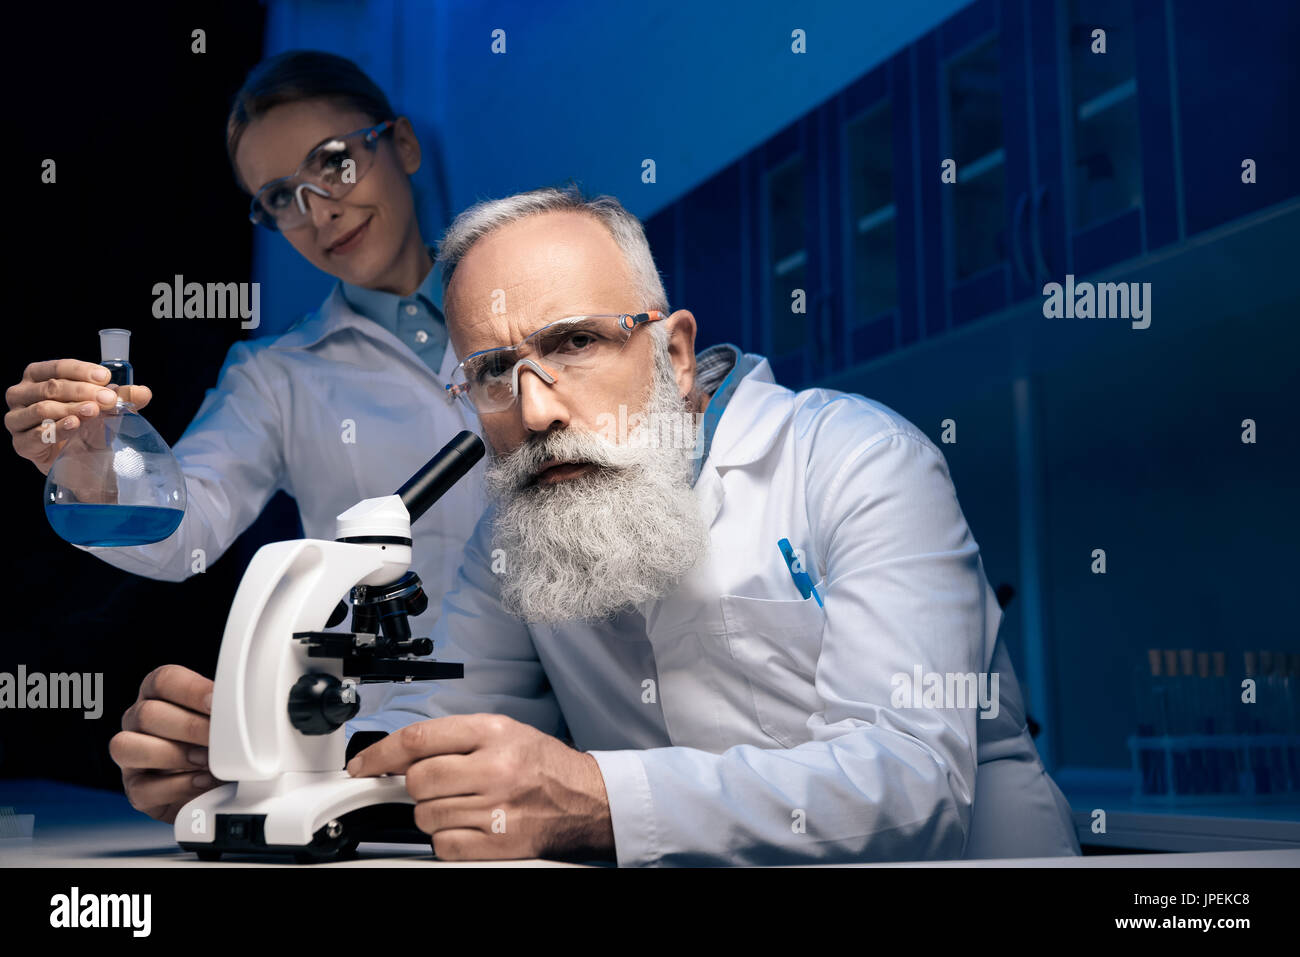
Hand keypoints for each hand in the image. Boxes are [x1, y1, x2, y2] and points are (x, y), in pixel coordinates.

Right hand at [5, 359, 152, 474]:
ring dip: (71, 408)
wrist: (84, 462)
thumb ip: (124, 397)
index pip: (57, 367)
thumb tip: (144, 392)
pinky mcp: (21, 444)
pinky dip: (57, 429)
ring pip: (42, 408)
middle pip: (51, 387)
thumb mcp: (108, 408)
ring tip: (93, 411)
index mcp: (38, 376)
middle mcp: (21, 394)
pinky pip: (35, 434)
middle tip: (108, 399)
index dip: (81, 371)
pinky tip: (74, 425)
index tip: (105, 378)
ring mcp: (17, 419)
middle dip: (82, 391)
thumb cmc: (90, 426)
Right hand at [109, 665, 225, 823]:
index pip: (164, 680)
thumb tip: (251, 703)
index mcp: (160, 693)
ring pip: (127, 747)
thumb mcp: (225, 718)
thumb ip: (229, 706)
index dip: (191, 690)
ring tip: (209, 762)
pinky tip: (202, 782)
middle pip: (147, 713)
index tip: (218, 703)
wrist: (221, 784)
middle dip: (190, 727)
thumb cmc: (223, 741)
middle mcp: (138, 720)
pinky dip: (176, 787)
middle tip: (223, 739)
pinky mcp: (135, 790)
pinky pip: (141, 788)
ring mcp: (132, 756)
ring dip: (174, 755)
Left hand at [346, 714, 614, 861]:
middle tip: (434, 785)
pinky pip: (444, 845)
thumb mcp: (504, 731)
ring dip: (432, 814)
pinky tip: (467, 825)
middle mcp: (494, 768)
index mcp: (493, 733)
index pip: (419, 739)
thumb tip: (401, 753)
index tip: (364, 765)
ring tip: (460, 805)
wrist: (585, 800)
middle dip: (415, 786)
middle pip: (418, 780)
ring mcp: (496, 808)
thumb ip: (455, 738)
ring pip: (426, 816)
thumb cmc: (542, 765)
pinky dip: (446, 839)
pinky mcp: (498, 842)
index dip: (381, 754)